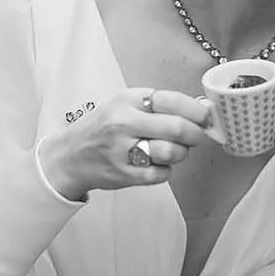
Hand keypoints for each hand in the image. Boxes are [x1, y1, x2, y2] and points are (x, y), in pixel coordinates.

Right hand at [38, 88, 212, 201]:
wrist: (68, 157)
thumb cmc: (100, 128)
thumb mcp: (122, 104)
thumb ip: (155, 106)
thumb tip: (197, 110)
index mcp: (126, 101)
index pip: (171, 100)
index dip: (195, 109)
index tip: (205, 115)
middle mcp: (124, 124)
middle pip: (177, 128)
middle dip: (195, 133)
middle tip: (198, 135)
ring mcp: (124, 151)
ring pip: (172, 152)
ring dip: (181, 153)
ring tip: (174, 149)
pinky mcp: (125, 175)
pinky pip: (161, 174)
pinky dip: (166, 170)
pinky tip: (157, 163)